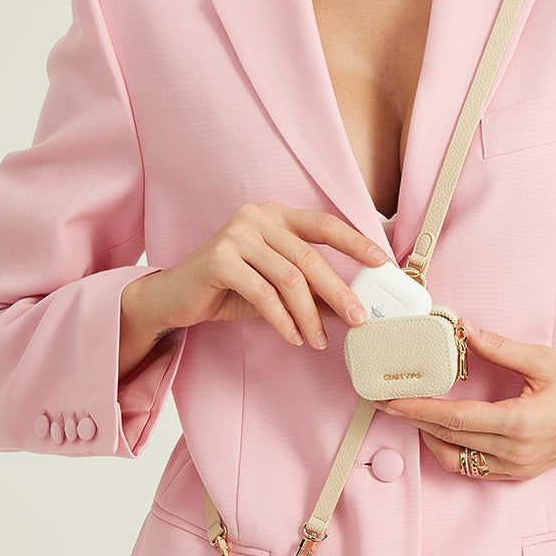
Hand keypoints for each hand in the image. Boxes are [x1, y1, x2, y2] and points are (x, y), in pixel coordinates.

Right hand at [119, 203, 386, 375]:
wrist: (173, 297)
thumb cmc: (228, 288)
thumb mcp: (275, 285)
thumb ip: (308, 288)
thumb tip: (350, 305)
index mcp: (275, 215)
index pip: (324, 224)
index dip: (355, 243)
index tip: (382, 262)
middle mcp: (256, 217)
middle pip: (309, 257)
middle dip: (338, 292)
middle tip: (358, 319)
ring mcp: (235, 234)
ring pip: (288, 278)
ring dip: (309, 315)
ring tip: (319, 340)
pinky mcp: (218, 259)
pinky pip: (262, 294)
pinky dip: (282, 320)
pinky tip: (292, 337)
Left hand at [377, 319, 555, 480]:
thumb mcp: (543, 359)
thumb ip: (498, 347)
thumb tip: (462, 329)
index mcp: (520, 423)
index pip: (454, 419)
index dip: (418, 409)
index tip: (391, 400)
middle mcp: (516, 452)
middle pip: (449, 439)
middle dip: (415, 420)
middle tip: (389, 401)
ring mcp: (519, 467)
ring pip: (457, 459)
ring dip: (431, 438)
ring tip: (414, 413)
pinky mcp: (522, 472)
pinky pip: (475, 468)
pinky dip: (453, 451)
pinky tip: (444, 430)